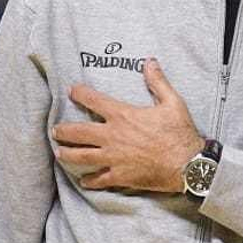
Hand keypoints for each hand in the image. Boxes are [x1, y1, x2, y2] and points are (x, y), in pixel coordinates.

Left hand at [50, 59, 203, 193]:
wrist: (188, 165)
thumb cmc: (180, 133)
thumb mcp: (172, 102)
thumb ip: (157, 81)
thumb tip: (149, 61)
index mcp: (122, 115)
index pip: (93, 100)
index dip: (79, 93)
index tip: (71, 91)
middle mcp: (113, 136)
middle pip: (79, 132)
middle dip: (63, 130)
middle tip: (54, 130)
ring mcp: (114, 158)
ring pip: (82, 156)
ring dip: (68, 154)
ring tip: (59, 153)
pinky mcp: (120, 176)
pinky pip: (100, 179)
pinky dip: (89, 180)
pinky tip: (83, 181)